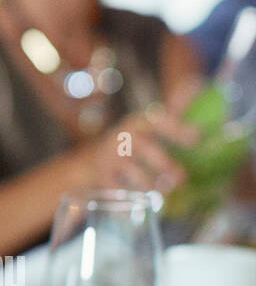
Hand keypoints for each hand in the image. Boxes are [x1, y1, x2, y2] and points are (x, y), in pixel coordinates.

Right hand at [78, 104, 198, 193]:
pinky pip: (118, 188)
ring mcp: (110, 156)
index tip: (196, 137)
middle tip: (181, 178)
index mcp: (138, 123)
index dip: (176, 128)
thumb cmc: (129, 143)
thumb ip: (172, 109)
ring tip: (161, 192)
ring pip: (132, 171)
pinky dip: (130, 198)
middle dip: (164, 163)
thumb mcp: (147, 124)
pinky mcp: (101, 175)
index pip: (157, 120)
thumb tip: (195, 82)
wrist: (89, 163)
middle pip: (145, 147)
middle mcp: (123, 136)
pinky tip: (139, 203)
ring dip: (148, 183)